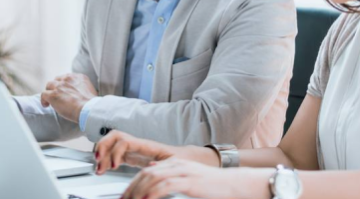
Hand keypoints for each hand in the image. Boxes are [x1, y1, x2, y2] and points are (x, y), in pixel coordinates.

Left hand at [40, 73, 97, 121]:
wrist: (88, 109)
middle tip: (57, 94)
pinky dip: (43, 100)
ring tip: (50, 100)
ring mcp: (59, 86)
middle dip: (56, 86)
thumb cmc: (91, 104)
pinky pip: (43, 94)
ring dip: (49, 91)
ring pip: (49, 85)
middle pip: (57, 79)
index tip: (65, 91)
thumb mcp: (91, 91)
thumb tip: (82, 96)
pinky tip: (46, 105)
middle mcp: (68, 79)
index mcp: (78, 77)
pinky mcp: (53, 95)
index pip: (67, 77)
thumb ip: (84, 89)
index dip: (64, 84)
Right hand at [93, 130, 178, 174]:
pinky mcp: (132, 156)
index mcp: (146, 145)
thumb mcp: (174, 164)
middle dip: (102, 146)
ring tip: (98, 168)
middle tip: (98, 161)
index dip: (115, 152)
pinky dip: (106, 160)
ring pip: (112, 144)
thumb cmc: (181, 160)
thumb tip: (151, 167)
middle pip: (114, 136)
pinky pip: (115, 154)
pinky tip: (104, 169)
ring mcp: (134, 149)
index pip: (124, 141)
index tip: (113, 166)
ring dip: (102, 154)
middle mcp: (138, 144)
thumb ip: (162, 165)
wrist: (186, 159)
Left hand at [121, 158, 271, 198]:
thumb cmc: (213, 184)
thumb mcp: (189, 176)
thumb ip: (171, 174)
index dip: (133, 183)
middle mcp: (176, 165)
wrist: (234, 183)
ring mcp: (182, 172)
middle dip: (131, 188)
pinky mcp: (189, 181)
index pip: (147, 171)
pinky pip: (165, 186)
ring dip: (138, 191)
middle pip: (146, 174)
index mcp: (174, 164)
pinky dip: (152, 193)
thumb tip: (152, 169)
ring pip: (152, 179)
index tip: (126, 195)